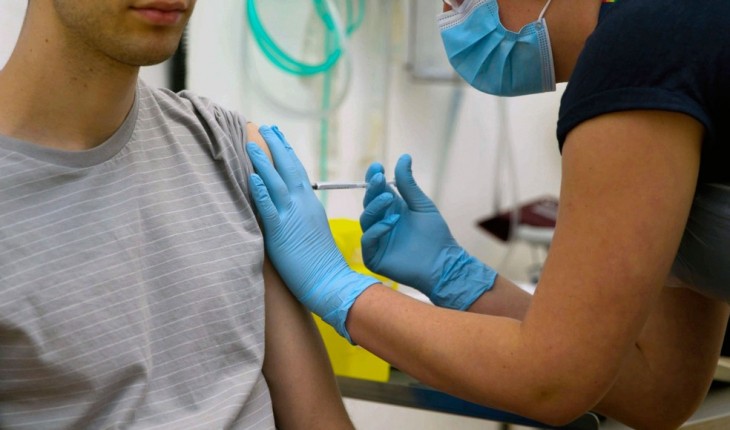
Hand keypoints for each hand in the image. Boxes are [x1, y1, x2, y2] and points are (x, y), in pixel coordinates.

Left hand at [246, 125, 377, 341]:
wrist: (331, 281)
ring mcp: (293, 217)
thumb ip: (299, 215)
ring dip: (263, 162)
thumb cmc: (320, 262)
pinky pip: (270, 208)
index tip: (278, 137)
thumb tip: (284, 207)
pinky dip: (261, 192)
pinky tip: (253, 178)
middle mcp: (303, 204)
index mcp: (310, 203)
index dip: (286, 153)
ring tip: (251, 144)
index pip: (297, 171)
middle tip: (266, 127)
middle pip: (289, 168)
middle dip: (276, 146)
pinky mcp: (282, 233)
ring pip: (277, 182)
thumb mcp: (311, 230)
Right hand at [359, 154, 496, 309]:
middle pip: (368, 203)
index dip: (373, 179)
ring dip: (376, 208)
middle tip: (379, 179)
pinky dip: (377, 230)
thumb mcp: (421, 204)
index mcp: (391, 210)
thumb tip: (404, 156)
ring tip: (391, 200)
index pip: (376, 192)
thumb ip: (408, 184)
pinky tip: (391, 222)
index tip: (377, 166)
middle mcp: (381, 223)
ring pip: (366, 220)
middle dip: (372, 190)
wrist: (443, 262)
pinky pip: (368, 240)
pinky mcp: (374, 257)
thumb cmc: (435, 235)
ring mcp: (377, 240)